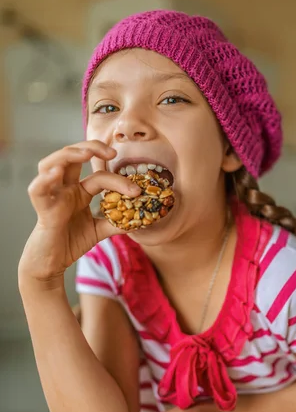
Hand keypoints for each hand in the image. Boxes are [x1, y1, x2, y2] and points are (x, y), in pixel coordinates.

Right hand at [19, 141, 140, 282]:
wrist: (52, 263)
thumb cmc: (71, 242)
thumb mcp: (99, 231)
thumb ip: (116, 223)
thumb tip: (141, 220)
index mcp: (78, 191)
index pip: (99, 176)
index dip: (118, 178)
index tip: (137, 189)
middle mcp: (64, 188)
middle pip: (72, 155)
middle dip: (91, 147)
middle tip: (112, 152)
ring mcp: (52, 196)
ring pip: (50, 164)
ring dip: (68, 154)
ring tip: (86, 153)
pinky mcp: (42, 209)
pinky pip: (37, 190)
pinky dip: (44, 180)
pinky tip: (55, 173)